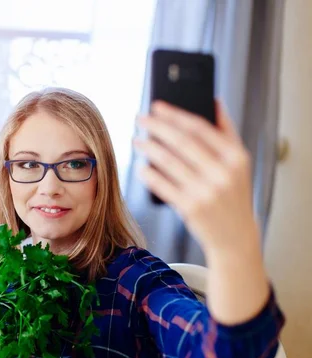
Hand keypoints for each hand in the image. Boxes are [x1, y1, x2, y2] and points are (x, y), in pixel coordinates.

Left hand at [134, 100, 258, 253]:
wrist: (235, 237)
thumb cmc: (233, 196)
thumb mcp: (240, 165)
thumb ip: (228, 133)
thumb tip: (214, 100)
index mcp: (236, 157)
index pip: (200, 127)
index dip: (175, 114)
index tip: (156, 106)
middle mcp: (223, 173)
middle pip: (182, 141)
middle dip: (156, 127)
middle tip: (139, 118)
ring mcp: (207, 191)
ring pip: (169, 162)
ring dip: (148, 148)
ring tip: (136, 140)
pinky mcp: (192, 208)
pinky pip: (164, 186)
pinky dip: (150, 174)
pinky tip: (140, 167)